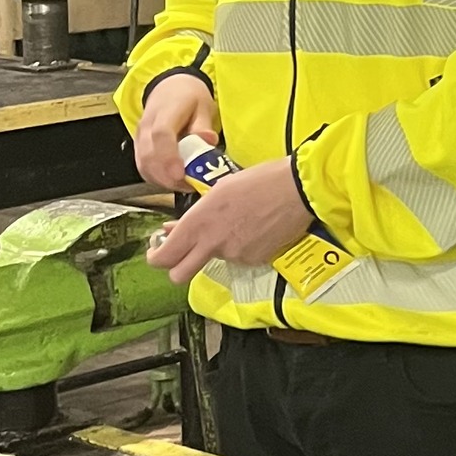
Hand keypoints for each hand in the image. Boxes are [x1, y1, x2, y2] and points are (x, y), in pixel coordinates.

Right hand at [136, 74, 220, 190]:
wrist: (169, 88)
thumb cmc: (188, 98)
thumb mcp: (203, 105)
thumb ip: (203, 125)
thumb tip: (208, 141)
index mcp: (165, 111)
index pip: (161, 135)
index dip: (168, 157)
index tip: (180, 174)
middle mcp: (146, 126)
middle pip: (148, 155)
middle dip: (167, 176)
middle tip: (190, 184)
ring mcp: (139, 138)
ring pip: (144, 165)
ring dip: (163, 180)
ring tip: (186, 184)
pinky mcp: (139, 148)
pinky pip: (144, 168)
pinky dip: (157, 178)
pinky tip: (175, 181)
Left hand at [146, 158, 313, 284]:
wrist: (300, 189)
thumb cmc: (262, 181)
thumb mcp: (220, 189)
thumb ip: (195, 214)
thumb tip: (176, 228)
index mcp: (199, 222)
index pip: (163, 256)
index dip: (156, 257)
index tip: (159, 250)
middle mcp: (212, 243)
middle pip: (178, 275)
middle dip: (176, 268)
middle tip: (183, 255)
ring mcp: (234, 254)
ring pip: (215, 261)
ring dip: (219, 249)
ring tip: (238, 225)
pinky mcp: (255, 260)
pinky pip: (241, 258)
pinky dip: (243, 248)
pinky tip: (255, 229)